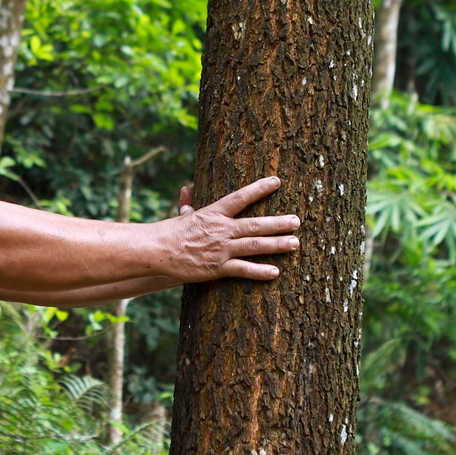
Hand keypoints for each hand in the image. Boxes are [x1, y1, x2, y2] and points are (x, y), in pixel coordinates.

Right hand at [149, 176, 300, 282]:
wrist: (158, 251)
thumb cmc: (170, 233)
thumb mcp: (182, 216)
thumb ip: (188, 202)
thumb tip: (186, 188)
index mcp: (214, 213)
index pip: (240, 198)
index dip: (259, 189)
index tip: (277, 181)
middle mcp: (222, 230)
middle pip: (255, 224)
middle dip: (278, 223)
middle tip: (297, 221)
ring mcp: (221, 249)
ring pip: (254, 245)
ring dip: (276, 244)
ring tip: (294, 243)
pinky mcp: (218, 268)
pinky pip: (243, 269)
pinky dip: (259, 271)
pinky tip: (275, 272)